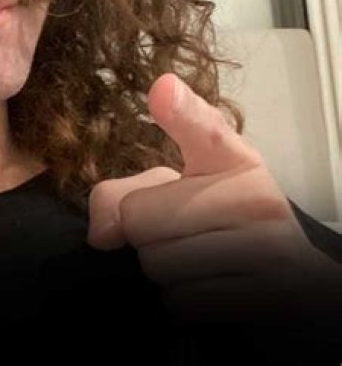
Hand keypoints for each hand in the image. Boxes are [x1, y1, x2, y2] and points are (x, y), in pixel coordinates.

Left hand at [87, 72, 341, 323]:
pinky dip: (184, 302)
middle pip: (141, 220)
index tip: (163, 88)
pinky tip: (212, 288)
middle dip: (146, 235)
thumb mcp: (182, 191)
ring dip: (164, 274)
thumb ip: (128, 194)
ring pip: (159, 267)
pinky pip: (181, 303)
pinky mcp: (267, 299)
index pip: (205, 130)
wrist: (291, 278)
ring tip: (199, 263)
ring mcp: (270, 252)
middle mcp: (259, 201)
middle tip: (183, 236)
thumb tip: (99, 230)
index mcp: (236, 161)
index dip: (182, 110)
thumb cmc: (225, 223)